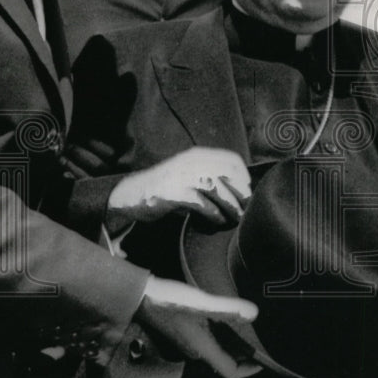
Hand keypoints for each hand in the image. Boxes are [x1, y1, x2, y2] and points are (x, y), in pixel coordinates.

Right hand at [107, 147, 250, 228]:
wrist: (131, 195)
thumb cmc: (165, 189)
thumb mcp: (188, 176)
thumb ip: (208, 177)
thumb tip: (238, 190)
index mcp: (197, 155)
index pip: (232, 159)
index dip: (244, 177)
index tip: (247, 192)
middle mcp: (191, 162)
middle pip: (229, 174)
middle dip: (241, 194)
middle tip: (245, 209)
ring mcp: (182, 176)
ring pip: (218, 190)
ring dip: (231, 207)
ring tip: (235, 218)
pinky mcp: (174, 193)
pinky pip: (203, 205)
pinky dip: (214, 215)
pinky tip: (216, 222)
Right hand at [137, 275, 261, 377]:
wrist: (140, 296)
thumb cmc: (168, 301)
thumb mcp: (201, 303)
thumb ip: (228, 308)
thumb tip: (254, 314)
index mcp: (203, 349)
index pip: (230, 373)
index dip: (249, 371)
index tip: (264, 361)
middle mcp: (197, 351)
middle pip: (226, 363)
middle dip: (245, 357)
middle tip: (262, 342)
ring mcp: (191, 342)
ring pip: (219, 351)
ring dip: (235, 346)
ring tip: (250, 330)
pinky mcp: (186, 332)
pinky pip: (211, 341)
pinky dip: (224, 336)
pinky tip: (229, 319)